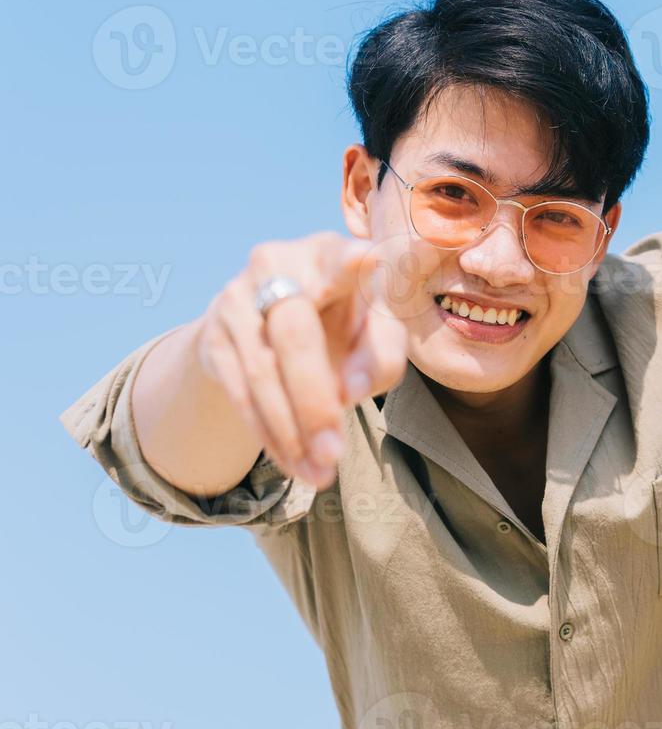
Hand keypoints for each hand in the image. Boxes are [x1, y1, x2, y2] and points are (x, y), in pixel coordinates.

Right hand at [194, 232, 407, 486]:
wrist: (269, 322)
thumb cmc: (345, 324)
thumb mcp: (376, 335)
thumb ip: (381, 356)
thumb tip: (349, 390)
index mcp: (330, 255)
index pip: (337, 259)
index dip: (348, 262)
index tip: (365, 258)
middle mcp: (277, 265)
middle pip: (294, 335)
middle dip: (314, 401)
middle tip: (336, 452)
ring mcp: (236, 299)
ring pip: (261, 372)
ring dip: (290, 431)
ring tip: (321, 473)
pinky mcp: (212, 336)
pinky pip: (238, 393)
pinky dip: (268, 434)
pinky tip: (294, 464)